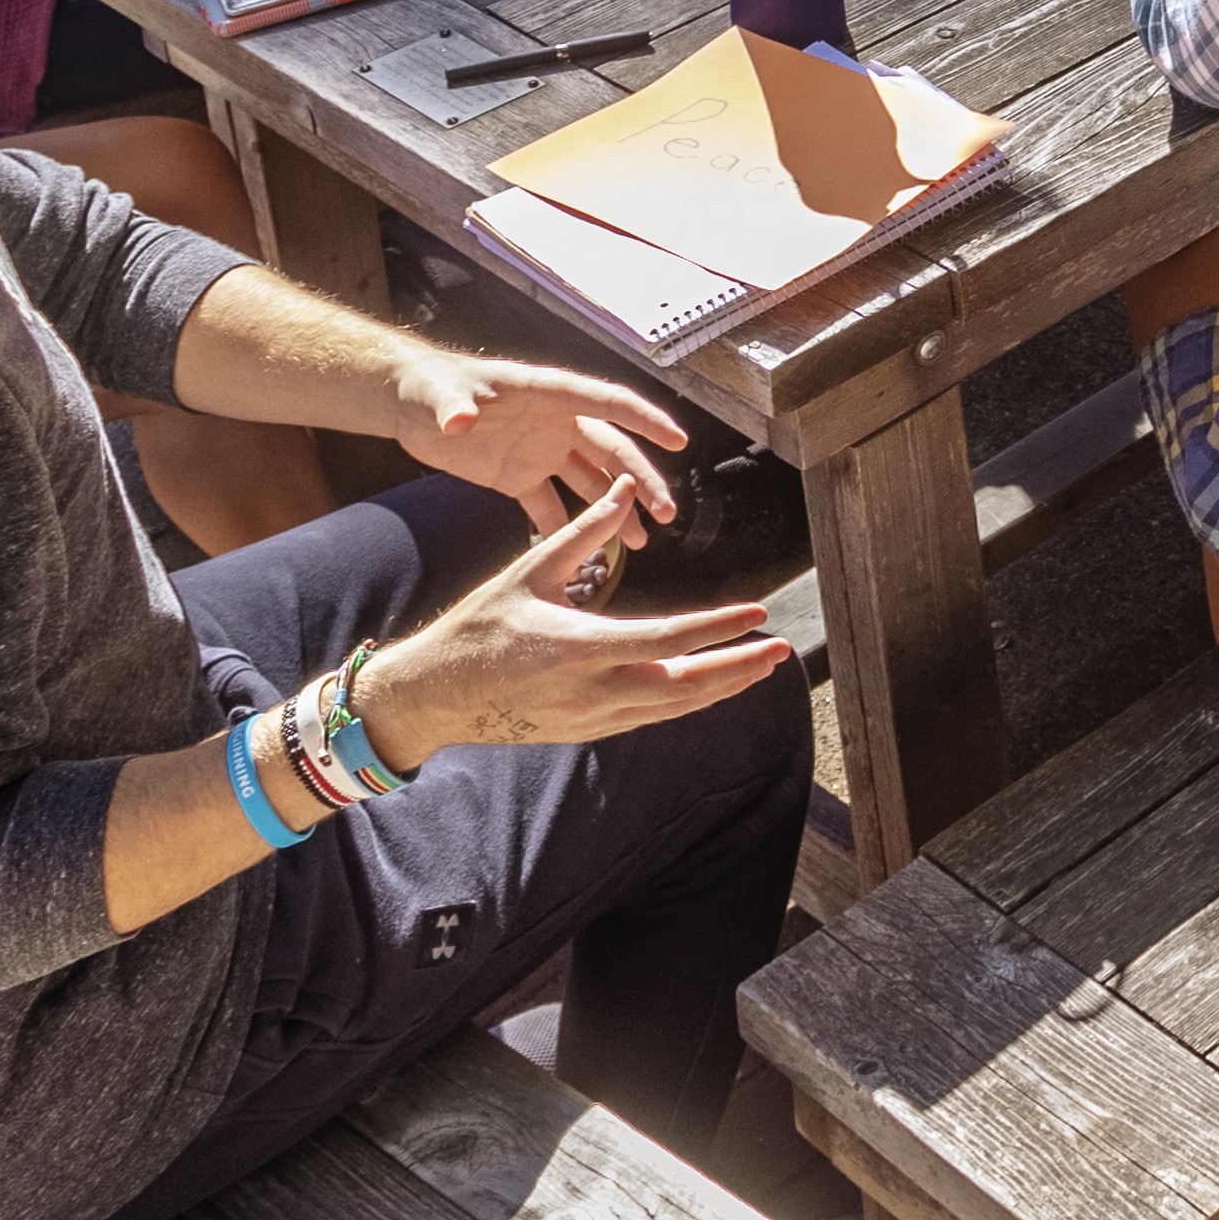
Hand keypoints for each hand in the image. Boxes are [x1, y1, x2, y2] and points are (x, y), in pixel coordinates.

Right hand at [372, 475, 795, 755]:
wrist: (437, 695)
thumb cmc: (480, 627)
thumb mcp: (528, 572)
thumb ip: (582, 531)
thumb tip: (622, 488)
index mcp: (578, 647)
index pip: (666, 638)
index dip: (717, 628)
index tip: (757, 614)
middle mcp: (592, 691)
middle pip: (683, 686)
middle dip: (737, 669)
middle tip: (781, 651)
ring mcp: (592, 718)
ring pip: (672, 708)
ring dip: (721, 689)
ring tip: (761, 668)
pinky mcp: (588, 732)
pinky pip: (651, 718)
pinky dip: (687, 702)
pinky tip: (712, 686)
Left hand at [396, 357, 681, 534]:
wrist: (409, 403)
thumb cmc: (429, 384)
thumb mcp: (440, 392)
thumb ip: (454, 407)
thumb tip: (459, 420)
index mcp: (550, 393)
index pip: (609, 402)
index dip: (646, 419)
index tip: (678, 439)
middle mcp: (555, 422)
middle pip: (611, 451)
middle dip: (641, 482)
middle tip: (665, 515)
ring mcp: (541, 450)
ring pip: (590, 482)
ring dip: (615, 510)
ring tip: (638, 544)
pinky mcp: (519, 475)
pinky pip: (550, 504)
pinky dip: (567, 527)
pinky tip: (585, 553)